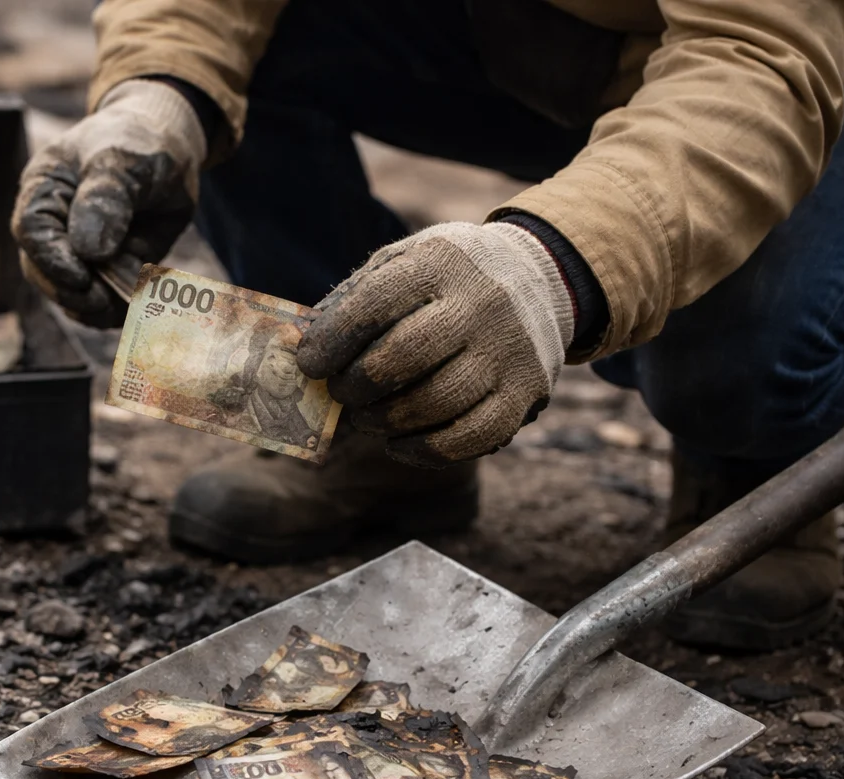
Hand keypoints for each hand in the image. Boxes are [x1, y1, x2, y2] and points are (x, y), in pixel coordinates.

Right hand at [11, 80, 205, 326]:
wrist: (173, 147)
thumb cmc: (140, 141)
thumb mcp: (124, 159)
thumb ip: (105, 199)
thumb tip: (88, 252)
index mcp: (45, 189)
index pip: (32, 231)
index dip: (52, 260)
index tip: (82, 277)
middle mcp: (54, 225)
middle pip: (43, 271)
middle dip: (72, 292)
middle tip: (103, 300)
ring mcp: (79, 252)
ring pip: (70, 295)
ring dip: (96, 309)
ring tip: (127, 304)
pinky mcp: (107, 271)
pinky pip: (102, 304)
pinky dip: (119, 310)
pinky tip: (139, 305)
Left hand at [296, 222, 573, 465]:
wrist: (541, 277)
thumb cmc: (448, 279)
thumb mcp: (406, 263)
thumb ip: (354, 300)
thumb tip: (302, 349)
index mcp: (441, 262)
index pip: (376, 303)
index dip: (333, 340)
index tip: (310, 364)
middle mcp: (480, 304)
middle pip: (404, 357)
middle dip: (357, 385)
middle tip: (341, 394)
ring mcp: (507, 351)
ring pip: (435, 403)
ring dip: (385, 421)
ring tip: (367, 417)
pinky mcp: (525, 393)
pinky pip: (468, 438)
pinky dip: (423, 450)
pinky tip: (398, 442)